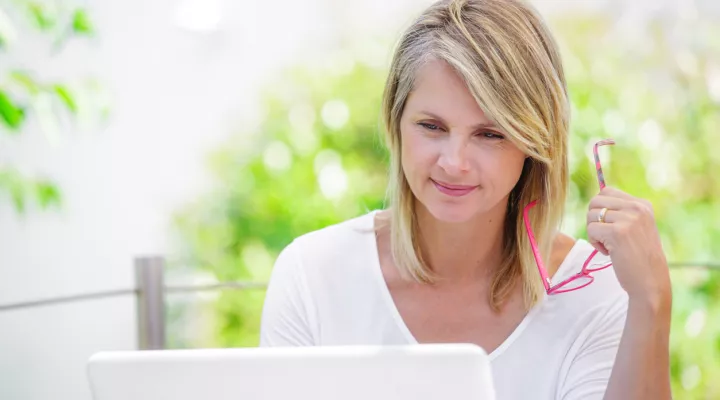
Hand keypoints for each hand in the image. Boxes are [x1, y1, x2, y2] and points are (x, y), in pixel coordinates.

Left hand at [586, 187, 671, 303]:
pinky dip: (594, 243)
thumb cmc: (639, 257)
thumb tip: (595, 200)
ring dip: (594, 233)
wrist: (650, 281)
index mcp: (642, 204)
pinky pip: (591, 230)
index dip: (600, 210)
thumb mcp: (637, 228)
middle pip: (595, 201)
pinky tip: (609, 252)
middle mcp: (637, 208)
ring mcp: (628, 219)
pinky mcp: (618, 232)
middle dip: (594, 220)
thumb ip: (621, 212)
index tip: (611, 227)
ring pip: (591, 215)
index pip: (607, 192)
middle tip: (606, 237)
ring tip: (609, 245)